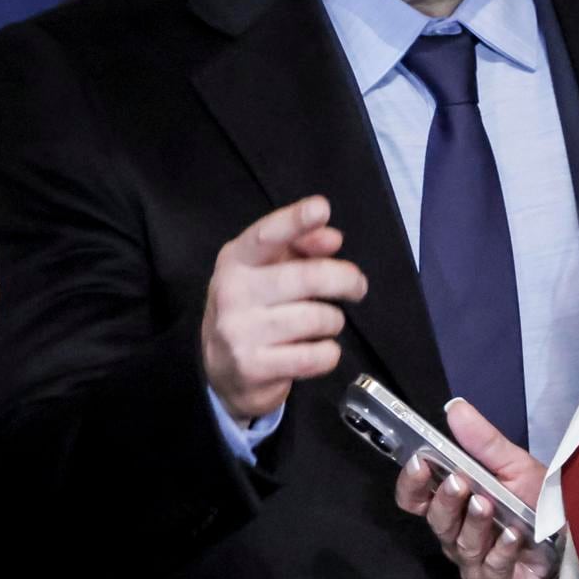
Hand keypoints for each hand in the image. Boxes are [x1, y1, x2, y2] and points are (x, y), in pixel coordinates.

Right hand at [201, 196, 367, 422]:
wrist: (220, 370)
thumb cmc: (254, 309)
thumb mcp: (267, 272)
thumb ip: (301, 248)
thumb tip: (332, 238)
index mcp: (236, 260)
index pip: (267, 235)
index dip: (296, 220)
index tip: (321, 208)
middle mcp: (233, 292)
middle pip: (308, 277)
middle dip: (345, 280)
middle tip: (357, 287)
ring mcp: (240, 331)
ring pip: (317, 318)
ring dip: (333, 321)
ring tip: (326, 323)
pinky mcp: (253, 367)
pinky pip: (314, 356)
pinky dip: (328, 353)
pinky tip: (318, 350)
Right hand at [394, 399, 555, 578]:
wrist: (573, 535)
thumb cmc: (537, 500)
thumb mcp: (514, 464)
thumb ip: (483, 441)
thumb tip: (455, 408)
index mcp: (453, 503)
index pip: (416, 498)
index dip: (412, 482)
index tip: (418, 462)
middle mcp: (456, 533)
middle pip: (436, 520)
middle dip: (445, 501)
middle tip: (459, 482)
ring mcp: (474, 561)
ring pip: (462, 545)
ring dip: (474, 524)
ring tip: (487, 504)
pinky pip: (491, 569)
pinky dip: (502, 550)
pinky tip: (514, 535)